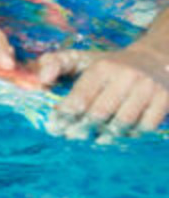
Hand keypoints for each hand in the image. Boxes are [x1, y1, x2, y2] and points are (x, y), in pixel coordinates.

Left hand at [37, 46, 168, 135]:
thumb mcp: (81, 58)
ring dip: (105, 136)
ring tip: (93, 139)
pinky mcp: (165, 100)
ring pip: (123, 122)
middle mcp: (126, 76)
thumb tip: (40, 81)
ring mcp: (148, 89)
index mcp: (102, 67)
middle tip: (70, 136)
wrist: (156, 58)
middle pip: (99, 113)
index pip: (80, 97)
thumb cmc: (109, 64)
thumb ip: (54, 63)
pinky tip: (119, 135)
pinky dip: (130, 134)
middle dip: (80, 129)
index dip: (65, 116)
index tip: (54, 126)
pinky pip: (145, 126)